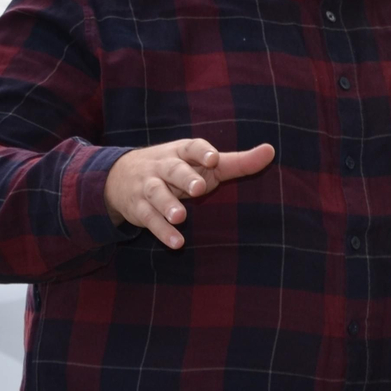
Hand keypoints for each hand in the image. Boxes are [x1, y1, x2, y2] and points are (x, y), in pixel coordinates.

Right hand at [103, 139, 275, 249]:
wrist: (121, 176)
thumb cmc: (178, 169)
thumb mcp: (204, 163)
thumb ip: (238, 161)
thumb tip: (270, 151)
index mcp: (182, 152)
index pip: (192, 147)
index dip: (202, 152)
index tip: (213, 158)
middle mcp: (162, 166)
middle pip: (173, 169)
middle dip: (184, 178)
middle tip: (198, 188)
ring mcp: (148, 186)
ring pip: (156, 193)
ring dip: (167, 205)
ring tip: (181, 216)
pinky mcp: (139, 207)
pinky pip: (148, 219)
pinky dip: (161, 231)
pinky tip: (176, 242)